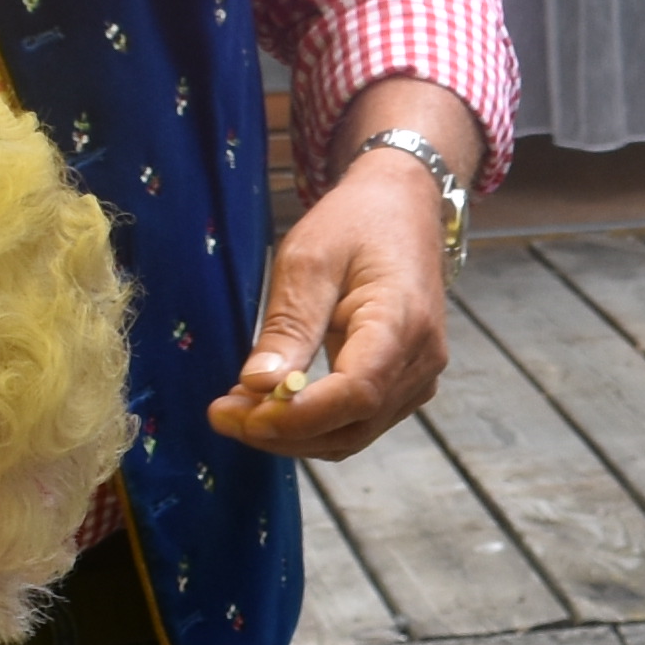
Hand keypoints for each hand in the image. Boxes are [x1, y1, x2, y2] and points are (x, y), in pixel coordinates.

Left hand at [213, 90, 470, 460]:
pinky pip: (359, 422)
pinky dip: (313, 425)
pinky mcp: (407, 384)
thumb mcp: (308, 261)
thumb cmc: (355, 224)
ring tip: (239, 409)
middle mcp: (422, 359)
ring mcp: (420, 377)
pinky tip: (272, 405)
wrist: (402, 209)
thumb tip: (258, 386)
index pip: (356, 392)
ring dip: (293, 435)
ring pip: (353, 434)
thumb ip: (288, 326)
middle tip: (222, 414)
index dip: (296, 416)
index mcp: (402, 320)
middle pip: (352, 426)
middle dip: (282, 432)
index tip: (238, 413)